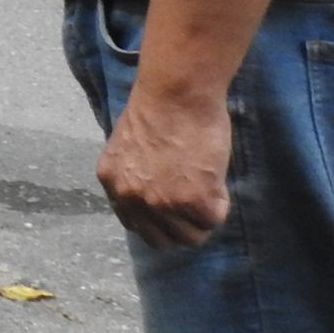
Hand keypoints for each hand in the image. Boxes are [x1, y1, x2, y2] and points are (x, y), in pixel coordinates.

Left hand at [97, 85, 233, 246]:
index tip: (174, 208)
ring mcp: (160, 202)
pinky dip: (220, 202)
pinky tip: (214, 175)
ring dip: (202, 217)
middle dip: (182, 226)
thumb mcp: (130, 147)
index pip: (136, 225)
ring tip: (206, 184)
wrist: (177, 92)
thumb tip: (154, 195)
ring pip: (191, 236)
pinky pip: (213, 220)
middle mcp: (131, 198)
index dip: (159, 220)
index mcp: (112, 183)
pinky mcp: (192, 201)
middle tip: (196, 204)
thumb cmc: (159, 108)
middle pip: (162, 240)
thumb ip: (136, 175)